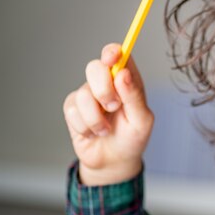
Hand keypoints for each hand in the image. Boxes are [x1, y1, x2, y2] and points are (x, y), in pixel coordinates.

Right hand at [63, 43, 153, 185]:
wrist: (113, 161)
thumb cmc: (132, 138)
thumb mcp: (142, 121)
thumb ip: (134, 96)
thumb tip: (123, 73)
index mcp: (127, 80)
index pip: (118, 55)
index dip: (112, 52)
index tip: (112, 59)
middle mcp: (107, 83)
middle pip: (95, 67)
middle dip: (102, 89)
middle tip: (113, 107)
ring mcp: (88, 94)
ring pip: (83, 94)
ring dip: (95, 118)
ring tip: (106, 130)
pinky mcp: (73, 108)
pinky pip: (72, 111)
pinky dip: (85, 127)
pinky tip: (93, 133)